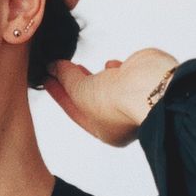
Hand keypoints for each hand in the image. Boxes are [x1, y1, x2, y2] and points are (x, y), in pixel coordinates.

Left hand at [44, 47, 178, 146]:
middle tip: (57, 70)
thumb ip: (67, 79)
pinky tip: (109, 64)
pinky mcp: (140, 78)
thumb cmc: (118, 101)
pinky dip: (113, 68)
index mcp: (105, 131)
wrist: (149, 86)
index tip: (46, 79)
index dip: (59, 93)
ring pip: (106, 85)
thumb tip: (55, 67)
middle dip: (74, 84)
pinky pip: (123, 73)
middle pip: (90, 98)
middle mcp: (120, 117)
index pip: (74, 110)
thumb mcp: (81, 93)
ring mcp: (131, 97)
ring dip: (93, 76)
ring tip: (77, 66)